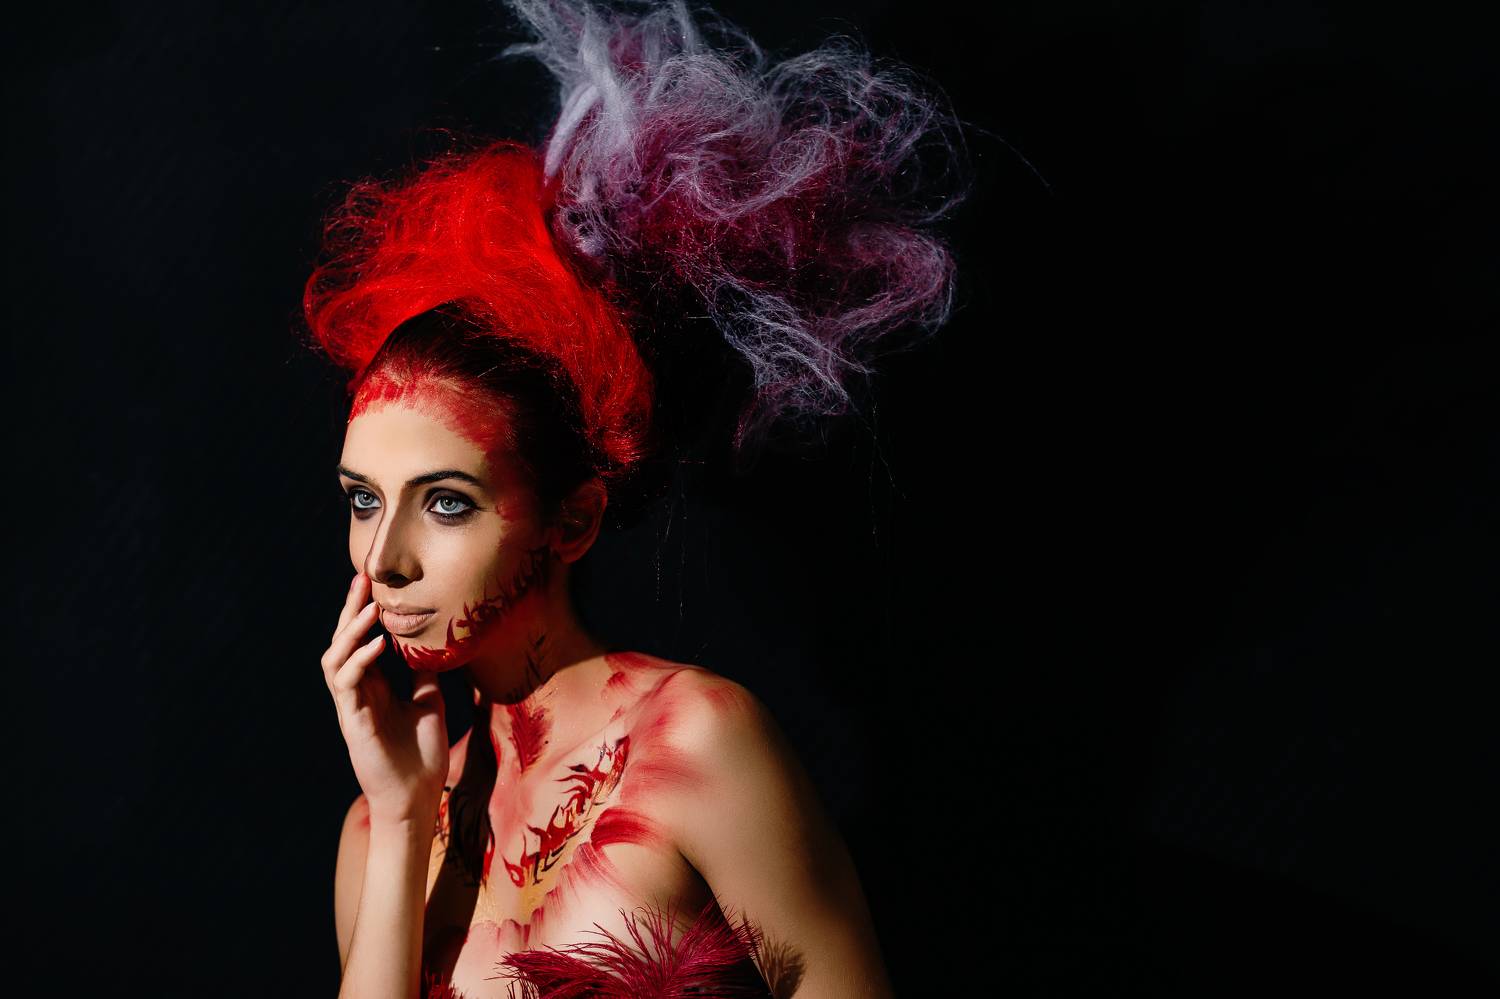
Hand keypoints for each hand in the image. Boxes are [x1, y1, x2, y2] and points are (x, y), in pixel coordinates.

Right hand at [321, 571, 448, 826]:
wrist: (416, 796)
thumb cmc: (420, 753)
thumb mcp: (428, 700)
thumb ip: (422, 672)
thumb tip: (430, 643)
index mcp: (373, 687)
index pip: (360, 640)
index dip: (363, 612)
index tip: (374, 582)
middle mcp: (356, 693)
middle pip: (342, 642)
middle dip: (350, 609)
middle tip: (362, 578)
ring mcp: (351, 707)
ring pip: (335, 659)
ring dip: (350, 631)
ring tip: (371, 608)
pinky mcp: (352, 722)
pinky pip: (346, 684)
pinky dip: (360, 661)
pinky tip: (378, 644)